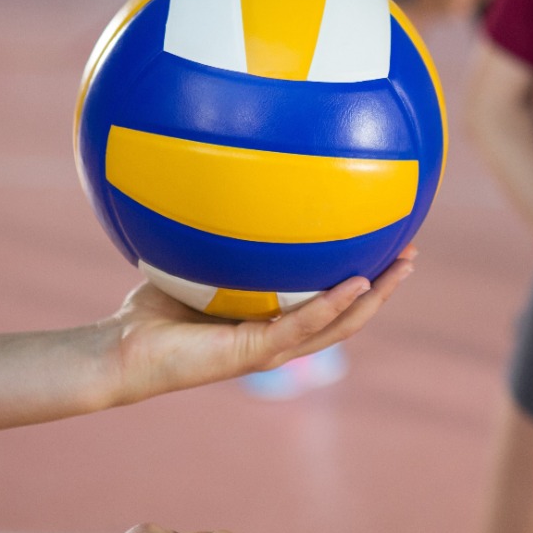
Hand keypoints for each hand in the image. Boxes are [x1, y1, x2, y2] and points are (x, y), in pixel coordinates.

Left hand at [101, 249, 415, 405]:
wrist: (120, 353)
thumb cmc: (150, 310)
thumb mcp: (195, 260)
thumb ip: (219, 231)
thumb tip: (230, 178)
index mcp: (273, 320)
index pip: (331, 301)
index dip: (365, 277)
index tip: (388, 242)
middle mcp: (279, 337)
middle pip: (349, 315)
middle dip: (385, 286)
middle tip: (412, 252)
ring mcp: (270, 349)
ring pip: (339, 325)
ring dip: (375, 298)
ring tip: (403, 267)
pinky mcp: (252, 354)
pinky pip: (302, 326)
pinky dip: (332, 306)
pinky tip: (358, 282)